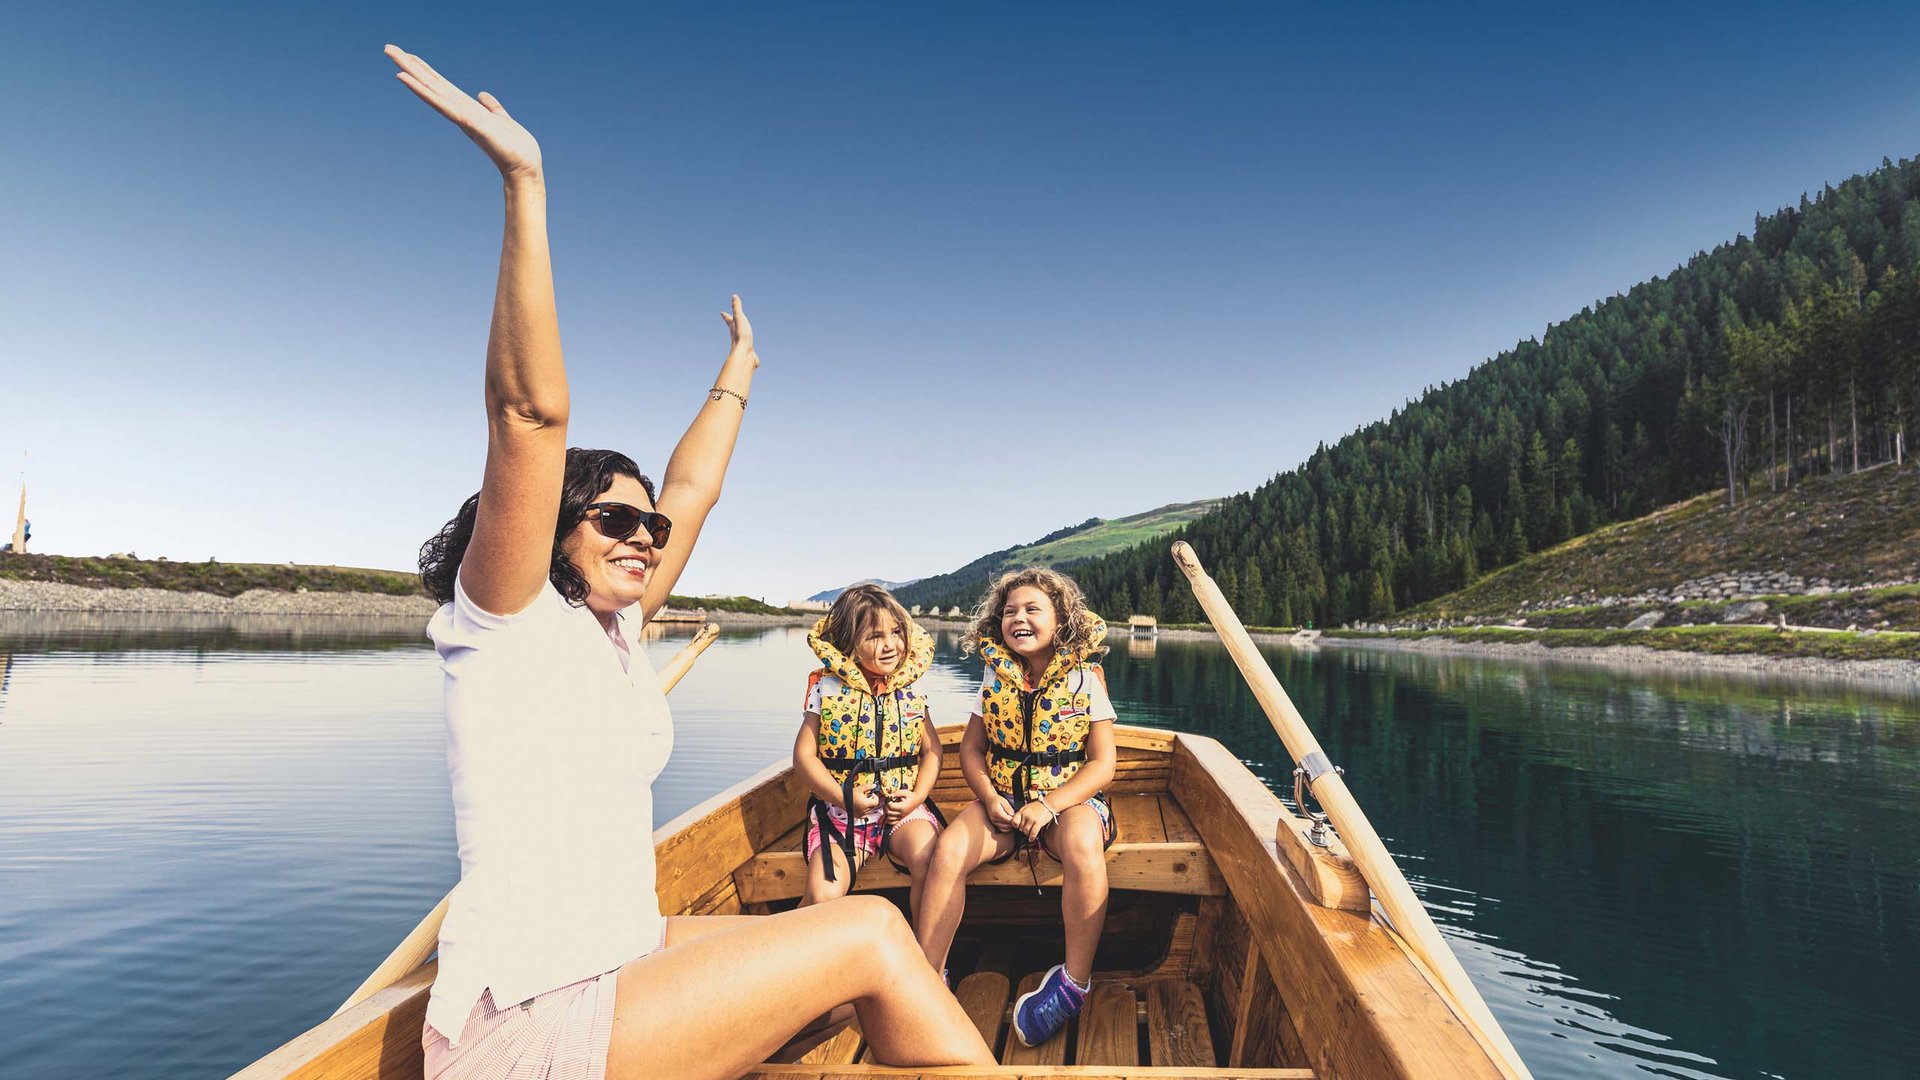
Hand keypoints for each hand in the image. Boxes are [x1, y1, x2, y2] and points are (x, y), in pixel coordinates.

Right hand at [386, 45, 542, 180]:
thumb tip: (482, 95)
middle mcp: (459, 111)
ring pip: (431, 90)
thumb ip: (492, 107)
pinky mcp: (468, 122)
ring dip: (411, 72)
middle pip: (431, 84)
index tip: (410, 55)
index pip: (442, 86)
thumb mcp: (502, 120)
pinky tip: (407, 79)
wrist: (525, 168)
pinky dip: (423, 91)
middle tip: (388, 47)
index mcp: (467, 109)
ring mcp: (461, 116)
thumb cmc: (516, 149)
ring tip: (392, 55)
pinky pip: (442, 104)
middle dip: (410, 65)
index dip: (426, 70)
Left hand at [720, 294, 757, 367]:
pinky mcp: (749, 351)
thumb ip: (737, 308)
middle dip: (731, 325)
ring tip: (742, 337)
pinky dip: (749, 347)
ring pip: (740, 339)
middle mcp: (736, 336)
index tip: (722, 313)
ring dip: (741, 336)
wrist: (744, 354)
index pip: (728, 319)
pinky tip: (751, 352)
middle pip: (732, 329)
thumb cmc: (741, 335)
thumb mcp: (739, 318)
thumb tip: (734, 296)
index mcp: (733, 328)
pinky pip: (749, 348)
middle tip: (729, 322)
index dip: (726, 316)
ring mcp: (742, 344)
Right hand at [848, 784, 881, 816]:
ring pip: (869, 810)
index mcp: (866, 804)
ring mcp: (861, 814)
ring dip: (868, 805)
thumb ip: (868, 786)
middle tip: (867, 796)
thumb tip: (873, 785)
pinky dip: (865, 811)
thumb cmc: (849, 795)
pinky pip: (865, 815)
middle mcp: (864, 810)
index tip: (872, 794)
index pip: (876, 802)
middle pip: (873, 806)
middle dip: (871, 800)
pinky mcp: (858, 816)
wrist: (841, 799)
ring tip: (863, 801)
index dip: (875, 797)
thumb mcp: (860, 788)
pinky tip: (862, 807)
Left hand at [883, 788, 921, 823]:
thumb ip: (896, 793)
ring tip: (888, 808)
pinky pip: (892, 822)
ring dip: (886, 813)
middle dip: (886, 807)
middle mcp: (901, 813)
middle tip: (887, 803)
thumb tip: (889, 796)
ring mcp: (901, 816)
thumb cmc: (910, 795)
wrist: (917, 800)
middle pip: (888, 812)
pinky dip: (889, 819)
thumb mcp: (904, 792)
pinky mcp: (901, 818)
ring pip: (889, 818)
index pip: (890, 806)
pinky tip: (889, 814)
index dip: (888, 802)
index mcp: (902, 807)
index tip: (889, 799)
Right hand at [985, 795, 1017, 831]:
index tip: (1016, 815)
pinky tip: (1008, 821)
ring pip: (1005, 828)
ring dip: (1010, 825)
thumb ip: (1009, 809)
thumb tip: (1013, 816)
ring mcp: (994, 822)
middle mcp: (994, 819)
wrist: (988, 800)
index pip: (1008, 820)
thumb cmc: (997, 800)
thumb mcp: (1004, 801)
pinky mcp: (994, 824)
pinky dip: (1006, 827)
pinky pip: (1002, 829)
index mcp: (996, 813)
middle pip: (1007, 825)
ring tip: (1011, 818)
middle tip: (1015, 817)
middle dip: (1012, 822)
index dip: (1014, 819)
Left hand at [1011, 801, 1053, 841]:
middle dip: (1023, 830)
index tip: (1018, 826)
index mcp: (1022, 811)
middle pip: (1020, 828)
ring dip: (1027, 834)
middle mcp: (1026, 815)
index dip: (1015, 825)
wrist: (1048, 804)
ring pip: (1026, 831)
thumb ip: (1021, 815)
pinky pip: (1033, 833)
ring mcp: (1032, 819)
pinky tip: (1031, 839)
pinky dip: (1031, 837)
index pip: (1014, 821)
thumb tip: (1015, 822)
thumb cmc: (1038, 806)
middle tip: (1027, 829)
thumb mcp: (1027, 808)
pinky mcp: (1038, 823)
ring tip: (1030, 833)